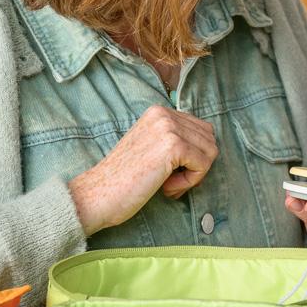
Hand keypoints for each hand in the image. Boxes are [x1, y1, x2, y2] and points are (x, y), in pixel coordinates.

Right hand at [68, 105, 217, 233]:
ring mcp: (169, 128)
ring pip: (210, 152)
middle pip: (209, 139)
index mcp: (158, 112)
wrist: (97, 194)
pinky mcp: (173, 146)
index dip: (194, 156)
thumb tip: (208, 148)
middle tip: (173, 182)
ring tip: (169, 186)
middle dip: (197, 164)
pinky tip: (166, 188)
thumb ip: (173, 140)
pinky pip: (203, 165)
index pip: (201, 129)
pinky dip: (190, 182)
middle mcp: (164, 114)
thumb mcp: (150, 148)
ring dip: (194, 175)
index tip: (174, 174)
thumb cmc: (122, 179)